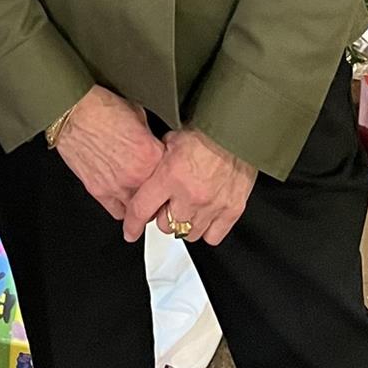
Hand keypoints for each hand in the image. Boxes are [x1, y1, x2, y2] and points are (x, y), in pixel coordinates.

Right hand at [53, 86, 164, 221]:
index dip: (169, 168)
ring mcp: (117, 187)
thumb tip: (153, 143)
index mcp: (151, 155)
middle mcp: (136, 175)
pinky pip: (117, 212)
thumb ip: (149, 136)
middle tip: (155, 183)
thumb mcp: (138, 114)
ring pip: (139, 209)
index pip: (171, 172)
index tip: (166, 168)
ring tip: (139, 191)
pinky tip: (122, 197)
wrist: (73, 112)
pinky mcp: (98, 192)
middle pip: (158, 195)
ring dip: (140, 201)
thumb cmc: (101, 109)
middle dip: (158, 189)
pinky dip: (122, 207)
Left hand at [122, 127, 256, 246]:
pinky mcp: (231, 210)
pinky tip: (205, 215)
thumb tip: (148, 170)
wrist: (236, 130)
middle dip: (164, 216)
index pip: (142, 209)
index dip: (133, 224)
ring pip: (189, 234)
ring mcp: (212, 206)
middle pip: (166, 226)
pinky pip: (213, 236)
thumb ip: (158, 160)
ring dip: (185, 223)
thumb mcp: (171, 139)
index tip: (130, 230)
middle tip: (169, 204)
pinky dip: (207, 229)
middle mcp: (190, 195)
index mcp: (170, 176)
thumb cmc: (206, 131)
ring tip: (188, 207)